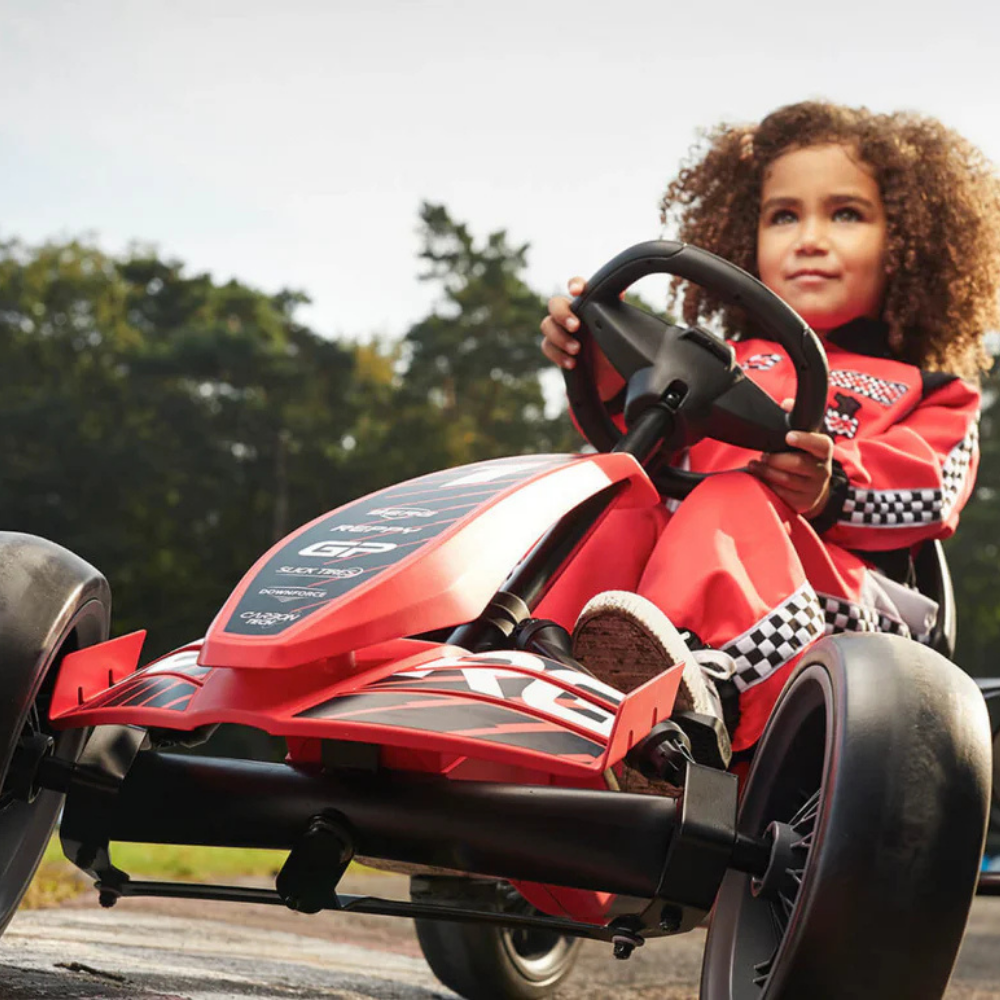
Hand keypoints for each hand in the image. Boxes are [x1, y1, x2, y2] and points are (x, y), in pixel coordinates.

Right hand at [540, 277, 623, 400]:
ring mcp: (560, 329)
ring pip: (547, 325)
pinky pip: (547, 346)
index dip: (574, 284)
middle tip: (575, 326)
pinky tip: (571, 363)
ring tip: (576, 350)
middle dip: (562, 314)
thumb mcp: (618, 327)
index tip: (576, 292)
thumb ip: (615, 308)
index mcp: (586, 302)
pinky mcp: (555, 347)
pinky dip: (558, 354)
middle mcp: (571, 313)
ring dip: (560, 337)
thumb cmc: (614, 345)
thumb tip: (619, 292)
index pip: (577, 285)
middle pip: (555, 304)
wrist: (609, 372)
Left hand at [748, 399, 833, 516]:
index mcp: (824, 451)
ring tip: (755, 465)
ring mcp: (813, 488)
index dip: (805, 440)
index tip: (788, 436)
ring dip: (767, 471)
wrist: (815, 489)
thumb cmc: (804, 456)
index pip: (821, 444)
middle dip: (776, 459)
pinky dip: (767, 485)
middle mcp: (823, 470)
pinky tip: (759, 478)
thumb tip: (786, 403)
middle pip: (798, 464)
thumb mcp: (805, 437)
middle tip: (763, 455)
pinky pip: (781, 494)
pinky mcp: (802, 502)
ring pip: (786, 480)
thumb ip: (795, 418)